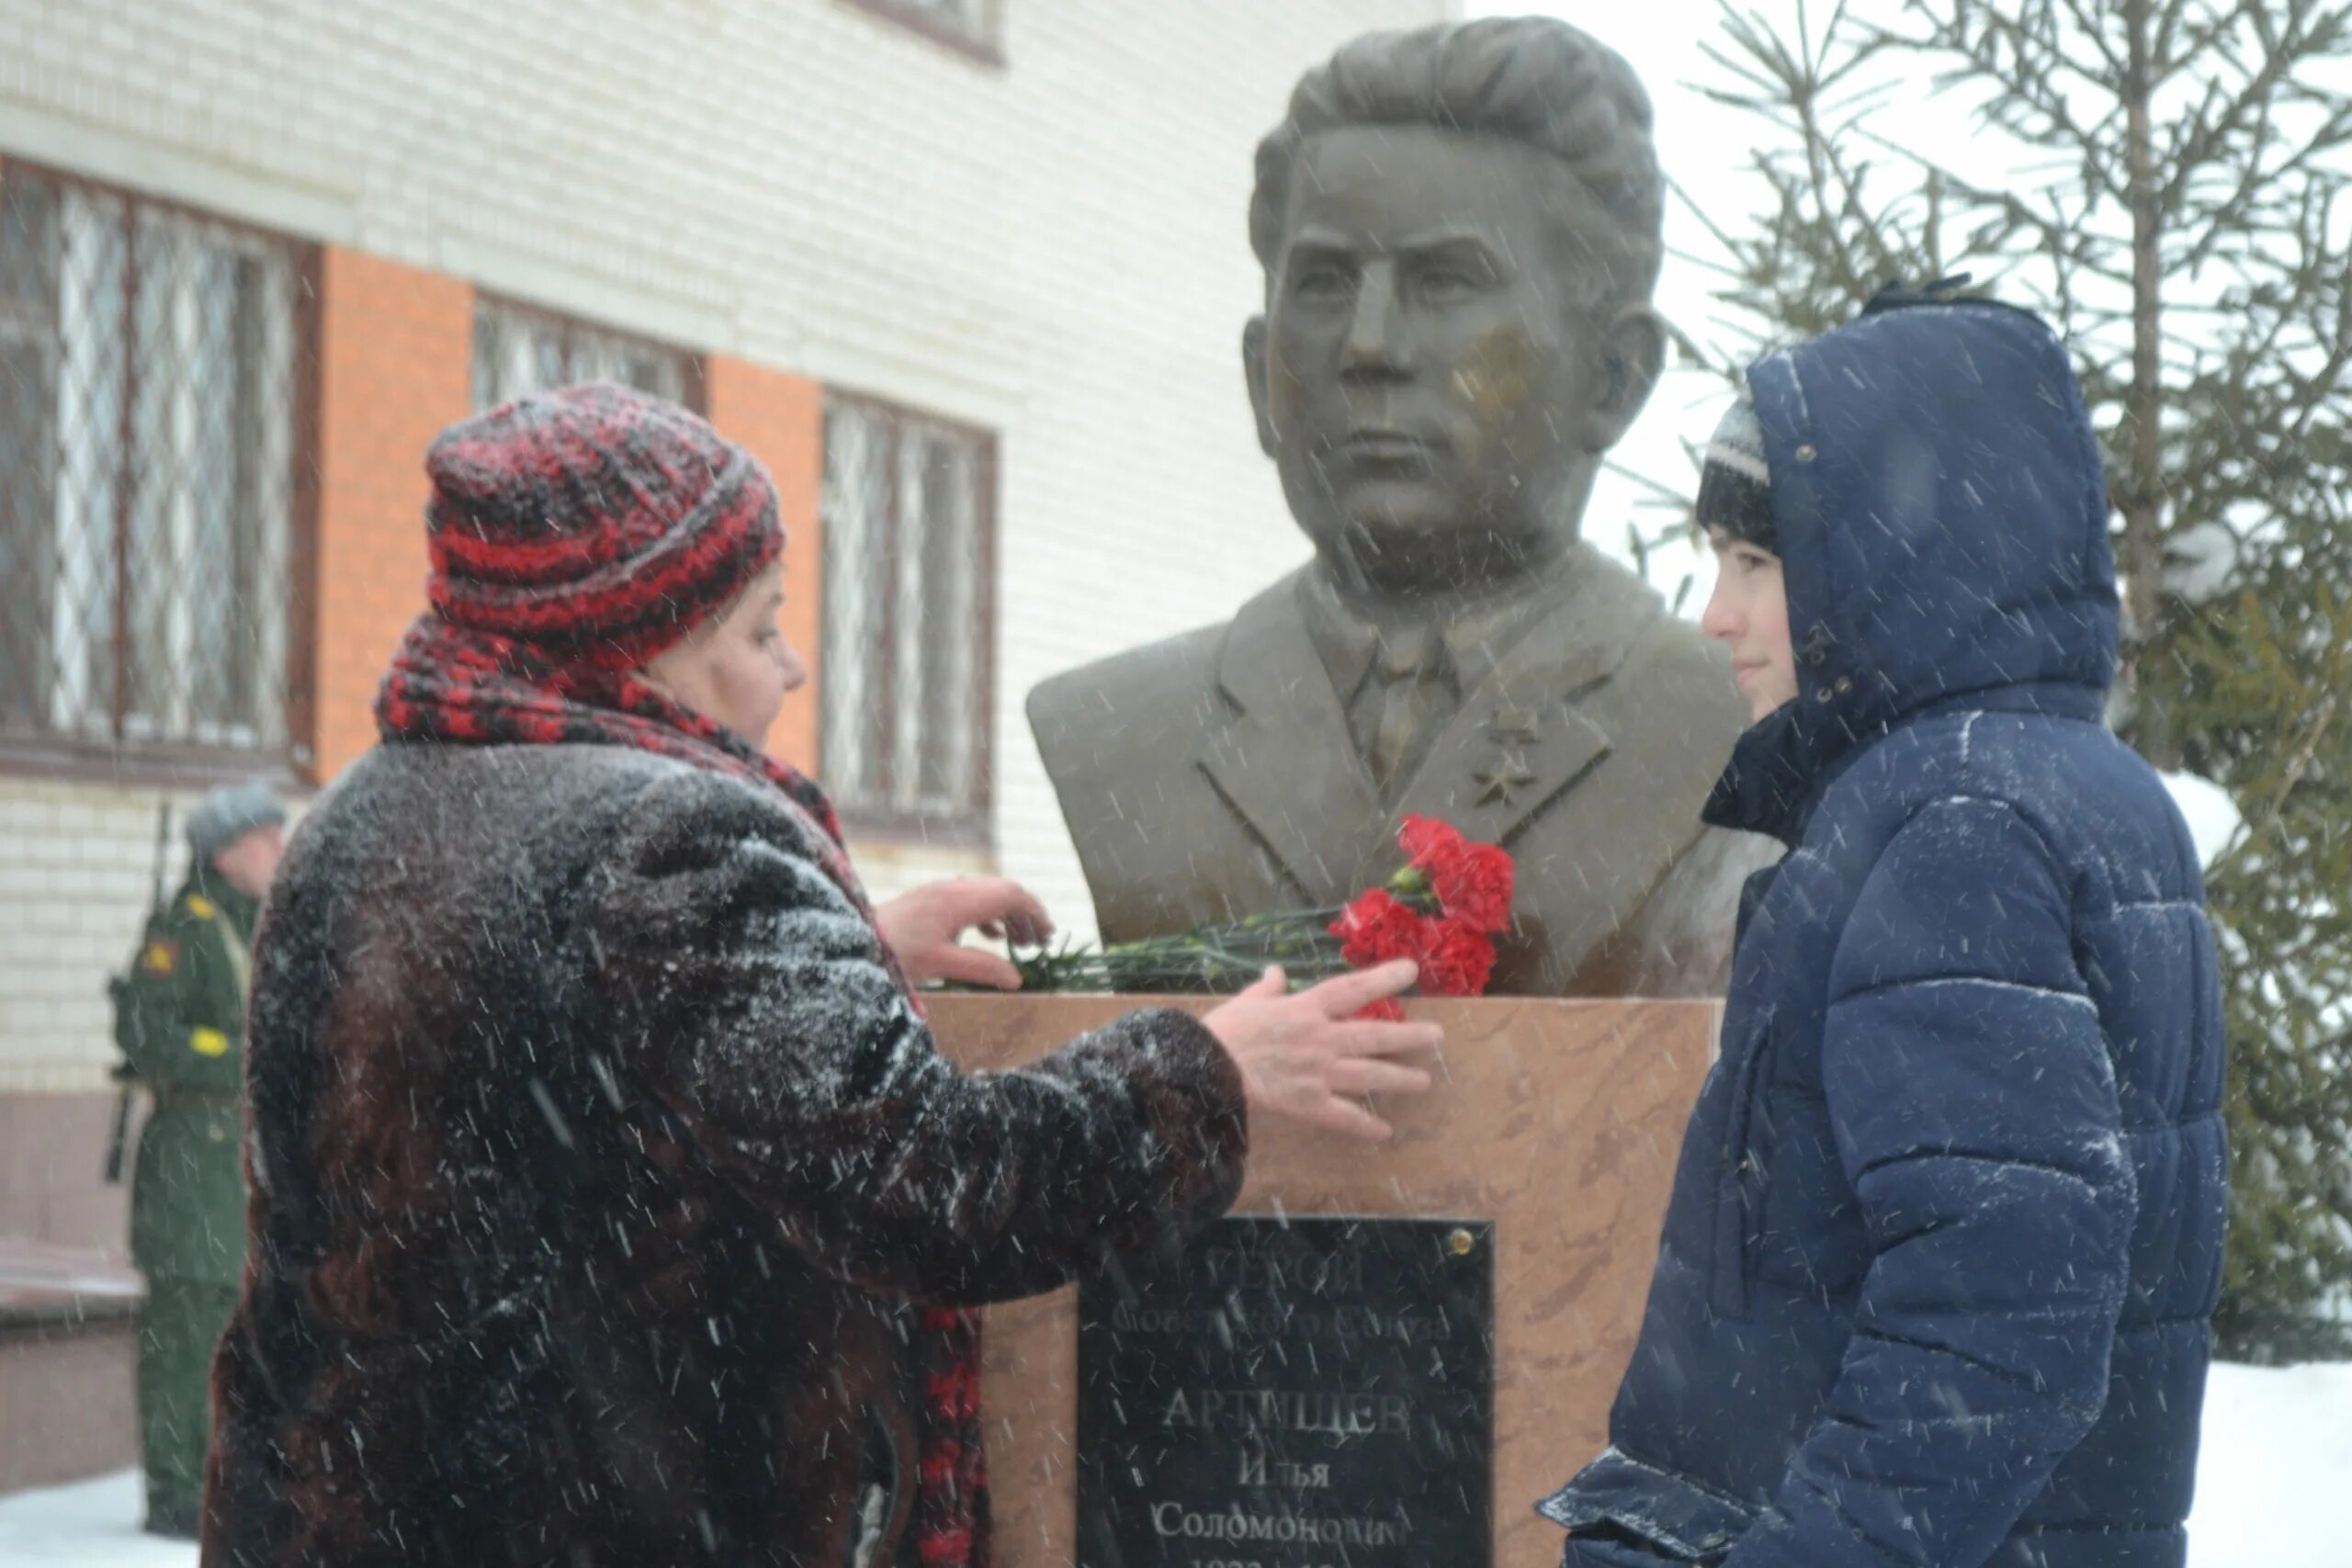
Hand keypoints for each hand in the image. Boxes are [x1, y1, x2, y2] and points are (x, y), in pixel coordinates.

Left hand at [872, 877, 1053, 989]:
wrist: (853, 939)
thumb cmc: (893, 952)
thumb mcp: (940, 965)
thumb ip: (981, 968)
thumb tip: (1018, 978)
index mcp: (958, 899)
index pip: (1010, 894)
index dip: (1035, 913)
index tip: (1049, 935)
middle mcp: (952, 888)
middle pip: (1003, 890)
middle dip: (1027, 913)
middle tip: (1042, 942)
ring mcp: (941, 892)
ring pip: (988, 895)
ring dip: (1010, 915)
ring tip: (1023, 943)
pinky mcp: (932, 901)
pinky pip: (972, 900)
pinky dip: (990, 916)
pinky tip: (994, 936)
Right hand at [1201, 961, 1439, 1141]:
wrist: (1203, 1070)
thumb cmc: (1222, 1034)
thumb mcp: (1245, 1002)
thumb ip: (1267, 988)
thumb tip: (1275, 972)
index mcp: (1304, 1009)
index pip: (1352, 989)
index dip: (1383, 979)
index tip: (1411, 972)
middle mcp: (1320, 1038)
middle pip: (1374, 1035)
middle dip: (1409, 1036)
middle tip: (1438, 1036)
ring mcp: (1318, 1072)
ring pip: (1369, 1074)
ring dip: (1399, 1078)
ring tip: (1424, 1081)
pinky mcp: (1308, 1104)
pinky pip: (1344, 1117)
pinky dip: (1365, 1125)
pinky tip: (1385, 1132)